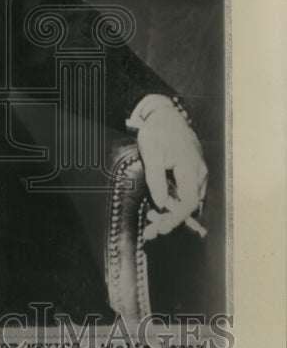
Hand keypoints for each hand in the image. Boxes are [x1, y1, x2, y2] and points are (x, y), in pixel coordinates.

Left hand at [136, 105, 207, 241]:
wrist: (165, 115)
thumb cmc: (157, 132)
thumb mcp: (151, 154)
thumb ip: (156, 179)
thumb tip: (160, 203)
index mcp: (191, 169)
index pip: (188, 202)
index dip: (175, 218)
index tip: (161, 228)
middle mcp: (199, 173)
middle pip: (188, 205)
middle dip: (169, 220)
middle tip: (149, 232)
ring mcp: (197, 173)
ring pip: (186, 200)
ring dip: (170, 212)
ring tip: (151, 222)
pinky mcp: (191, 172)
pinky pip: (185, 192)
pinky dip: (173, 202)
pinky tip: (159, 209)